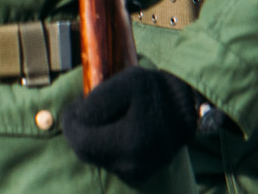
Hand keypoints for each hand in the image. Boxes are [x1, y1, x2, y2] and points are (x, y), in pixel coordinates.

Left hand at [59, 65, 205, 180]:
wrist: (186, 108)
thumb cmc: (155, 91)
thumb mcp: (127, 82)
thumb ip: (98, 101)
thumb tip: (78, 118)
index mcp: (129, 142)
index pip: (81, 141)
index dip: (70, 122)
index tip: (74, 105)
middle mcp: (132, 165)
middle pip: (85, 153)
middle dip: (79, 130)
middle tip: (85, 109)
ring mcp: (137, 173)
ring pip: (96, 158)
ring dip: (92, 138)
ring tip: (105, 117)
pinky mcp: (140, 175)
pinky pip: (110, 162)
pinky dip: (105, 147)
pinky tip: (115, 129)